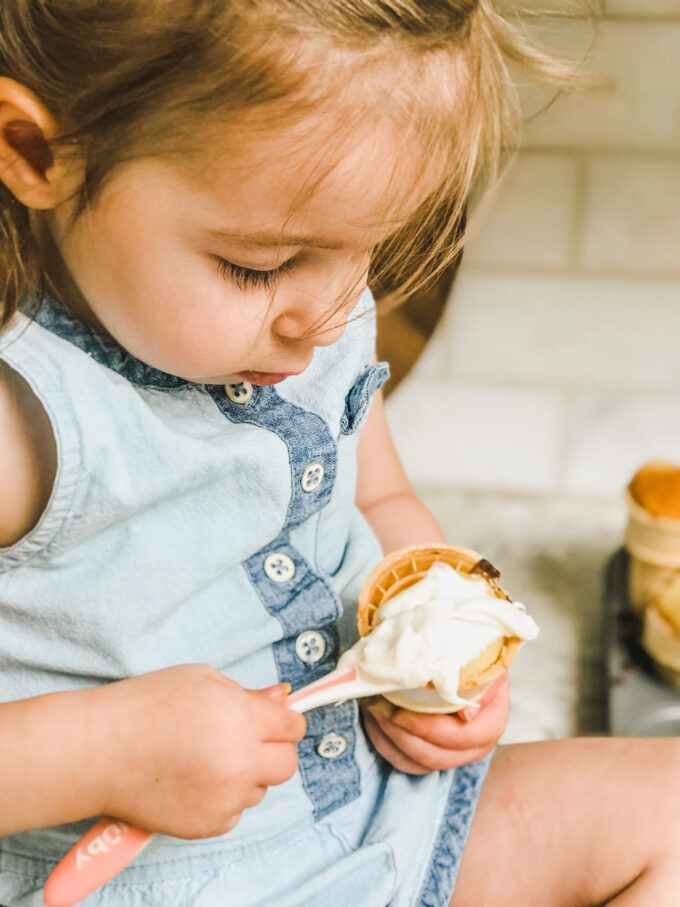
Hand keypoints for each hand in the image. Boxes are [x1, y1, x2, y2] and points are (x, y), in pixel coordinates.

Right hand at [89, 664, 305, 839]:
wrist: (98, 750)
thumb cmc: (145, 706)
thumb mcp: (201, 679)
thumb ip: (248, 694)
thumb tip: (281, 699)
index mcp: (241, 720)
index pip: (293, 727)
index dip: (282, 720)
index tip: (271, 720)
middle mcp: (239, 763)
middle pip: (287, 764)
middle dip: (272, 750)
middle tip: (245, 739)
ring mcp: (224, 799)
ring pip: (259, 789)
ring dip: (245, 774)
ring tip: (206, 758)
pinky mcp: (207, 825)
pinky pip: (233, 812)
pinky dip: (222, 799)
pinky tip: (194, 780)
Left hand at [360, 673, 508, 773]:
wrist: (464, 659)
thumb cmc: (469, 657)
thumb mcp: (477, 661)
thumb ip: (473, 682)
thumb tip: (467, 715)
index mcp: (491, 723)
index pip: (462, 737)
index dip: (428, 728)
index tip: (399, 711)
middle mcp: (475, 746)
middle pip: (435, 755)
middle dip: (400, 733)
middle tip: (377, 707)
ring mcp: (452, 755)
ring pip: (415, 762)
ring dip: (388, 738)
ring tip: (372, 710)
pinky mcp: (431, 756)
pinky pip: (403, 761)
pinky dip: (384, 743)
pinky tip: (374, 720)